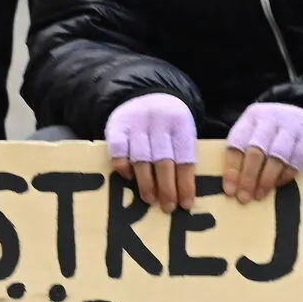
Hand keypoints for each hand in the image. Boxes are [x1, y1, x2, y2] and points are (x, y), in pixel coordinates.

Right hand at [105, 93, 196, 212]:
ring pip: (141, 158)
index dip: (185, 183)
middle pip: (164, 160)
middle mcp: (158, 122)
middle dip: (167, 188)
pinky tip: (128, 177)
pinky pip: (118, 149)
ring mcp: (136, 122)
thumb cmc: (168, 125)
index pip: (185, 158)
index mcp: (180, 124)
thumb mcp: (182, 131)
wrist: (145, 93)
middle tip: (168, 207)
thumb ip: (182, 156)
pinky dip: (123, 166)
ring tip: (149, 199)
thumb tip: (184, 196)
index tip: (186, 204)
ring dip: (146, 182)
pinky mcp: (117, 125)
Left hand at [224, 102, 302, 203]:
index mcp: (252, 116)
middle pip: (256, 150)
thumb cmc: (274, 130)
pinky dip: (286, 175)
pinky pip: (297, 159)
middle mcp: (271, 118)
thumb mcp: (256, 131)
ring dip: (266, 179)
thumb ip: (244, 152)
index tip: (230, 190)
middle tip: (244, 198)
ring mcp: (292, 125)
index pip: (237, 142)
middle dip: (248, 177)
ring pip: (276, 156)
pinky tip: (278, 185)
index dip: (232, 168)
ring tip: (259, 195)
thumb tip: (233, 185)